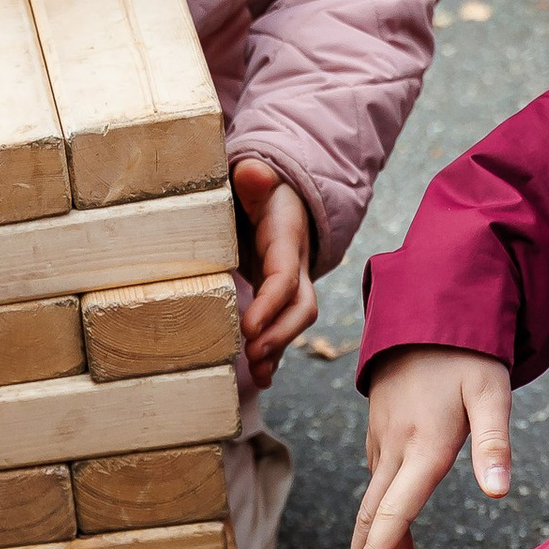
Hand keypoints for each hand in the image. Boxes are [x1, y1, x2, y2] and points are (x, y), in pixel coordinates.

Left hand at [230, 160, 316, 387]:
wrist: (282, 197)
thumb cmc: (261, 190)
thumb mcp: (257, 180)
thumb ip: (254, 178)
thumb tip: (252, 172)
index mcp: (286, 239)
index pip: (284, 276)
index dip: (271, 304)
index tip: (248, 328)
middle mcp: (296, 265)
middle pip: (300, 307)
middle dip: (280, 335)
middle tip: (253, 355)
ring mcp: (292, 284)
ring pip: (295, 322)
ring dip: (278, 350)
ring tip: (257, 374)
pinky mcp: (282, 298)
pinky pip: (283, 328)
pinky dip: (275, 354)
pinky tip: (262, 376)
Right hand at [340, 342, 513, 548]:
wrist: (428, 309)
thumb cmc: (468, 353)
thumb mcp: (492, 393)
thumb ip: (495, 444)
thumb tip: (498, 493)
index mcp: (424, 445)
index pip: (395, 510)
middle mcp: (396, 446)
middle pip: (371, 513)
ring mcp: (383, 437)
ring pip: (373, 496)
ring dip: (371, 536)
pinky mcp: (380, 428)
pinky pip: (377, 475)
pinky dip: (380, 505)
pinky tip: (391, 517)